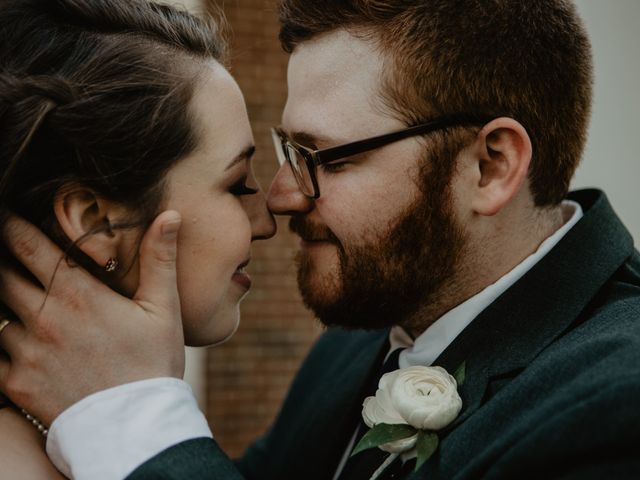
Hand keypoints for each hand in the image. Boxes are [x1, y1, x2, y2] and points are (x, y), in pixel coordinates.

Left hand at [0, 211, 183, 424]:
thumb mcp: (164, 308)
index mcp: (77, 293)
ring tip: (35, 311)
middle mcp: (43, 317)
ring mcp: (25, 351)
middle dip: (6, 260)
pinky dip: (6, 347)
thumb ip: (160, 258)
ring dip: (10, 307)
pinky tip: (30, 348)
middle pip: (3, 273)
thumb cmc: (153, 363)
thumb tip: (170, 214)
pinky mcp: (15, 383)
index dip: (11, 224)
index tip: (7, 214)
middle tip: (19, 259)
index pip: (27, 244)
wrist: (135, 427)